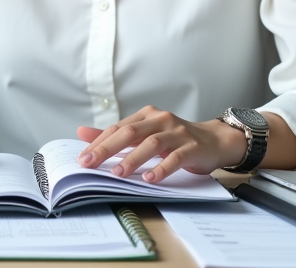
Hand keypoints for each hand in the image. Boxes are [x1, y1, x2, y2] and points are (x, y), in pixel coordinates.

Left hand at [75, 105, 246, 183]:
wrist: (213, 140)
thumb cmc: (174, 139)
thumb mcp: (145, 134)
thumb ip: (116, 135)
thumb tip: (82, 133)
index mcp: (146, 116)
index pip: (117, 127)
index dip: (99, 143)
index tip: (82, 158)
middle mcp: (160, 120)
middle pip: (130, 132)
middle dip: (108, 148)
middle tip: (90, 163)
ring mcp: (177, 133)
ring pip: (151, 144)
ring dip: (133, 159)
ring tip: (117, 173)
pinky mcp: (191, 147)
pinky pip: (175, 157)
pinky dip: (161, 168)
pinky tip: (150, 179)